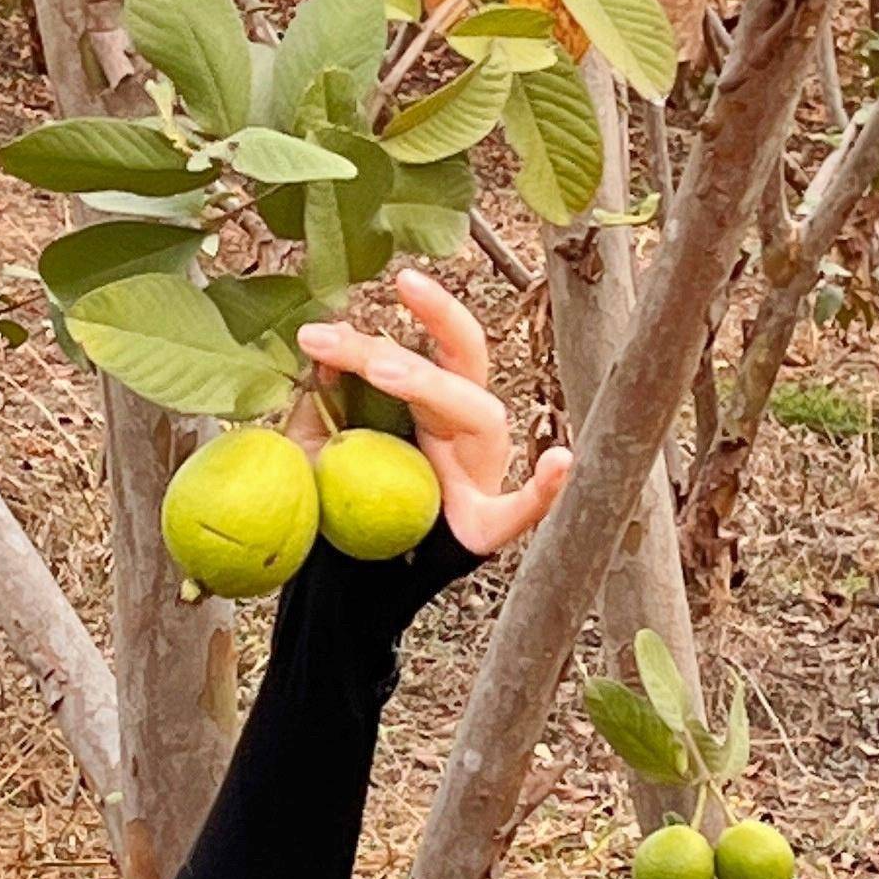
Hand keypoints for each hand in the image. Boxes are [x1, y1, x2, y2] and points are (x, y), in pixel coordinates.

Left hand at [298, 267, 571, 560]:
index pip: (424, 348)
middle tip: (387, 299)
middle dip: (435, 321)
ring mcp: (478, 474)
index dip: (387, 328)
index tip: (320, 325)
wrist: (350, 579)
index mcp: (428, 404)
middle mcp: (462, 429)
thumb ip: (322, 403)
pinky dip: (545, 489)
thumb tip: (318, 345)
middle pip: (464, 363)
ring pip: (482, 417)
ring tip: (382, 371)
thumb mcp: (321, 445)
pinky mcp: (483, 526)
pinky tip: (560, 462)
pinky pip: (522, 509)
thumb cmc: (343, 502)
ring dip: (435, 387)